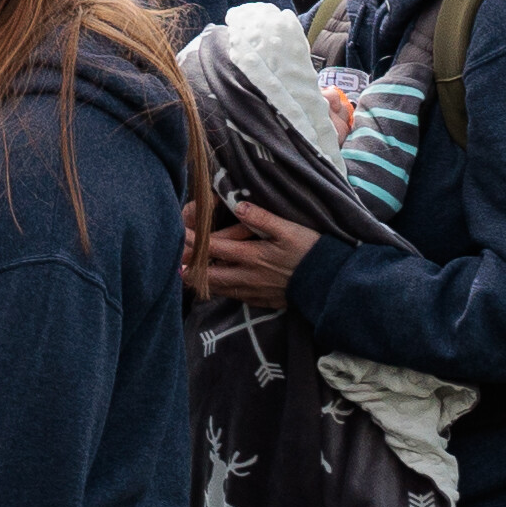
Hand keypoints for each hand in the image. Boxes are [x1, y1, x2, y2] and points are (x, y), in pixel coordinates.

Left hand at [186, 198, 319, 303]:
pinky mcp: (263, 301)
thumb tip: (238, 205)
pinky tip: (217, 285)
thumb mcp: (289, 229)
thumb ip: (261, 218)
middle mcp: (247, 277)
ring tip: (187, 274)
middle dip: (188, 268)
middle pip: (207, 275)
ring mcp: (254, 292)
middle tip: (174, 261)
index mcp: (251, 256)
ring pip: (218, 289)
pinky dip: (221, 291)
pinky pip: (235, 298)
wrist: (331, 283)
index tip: (176, 234)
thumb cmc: (311, 251)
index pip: (211, 248)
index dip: (191, 241)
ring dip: (202, 281)